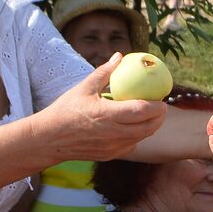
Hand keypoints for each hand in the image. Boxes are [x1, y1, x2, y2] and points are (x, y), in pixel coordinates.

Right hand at [46, 55, 166, 160]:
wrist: (49, 138)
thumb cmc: (66, 110)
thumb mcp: (84, 88)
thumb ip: (104, 72)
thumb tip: (119, 56)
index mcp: (107, 114)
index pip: (141, 111)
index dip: (157, 106)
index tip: (162, 99)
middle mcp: (112, 133)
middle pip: (148, 127)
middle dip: (159, 118)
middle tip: (162, 107)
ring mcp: (112, 147)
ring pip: (141, 138)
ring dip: (150, 127)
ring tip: (151, 115)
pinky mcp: (110, 155)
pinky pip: (130, 146)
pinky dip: (136, 136)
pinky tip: (134, 127)